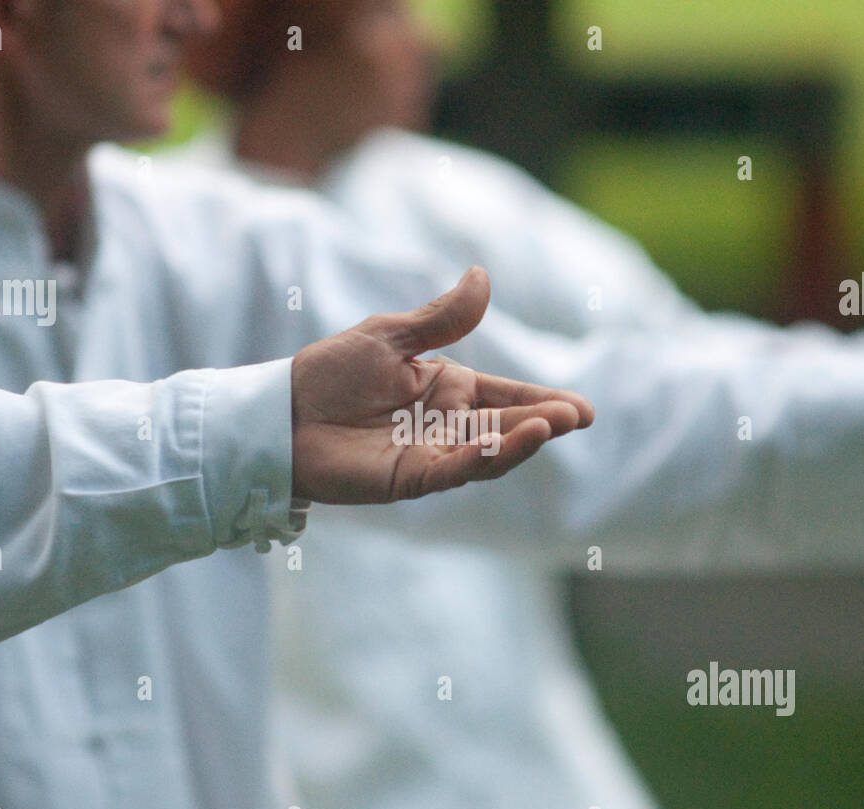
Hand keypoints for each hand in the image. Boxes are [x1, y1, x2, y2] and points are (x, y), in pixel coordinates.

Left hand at [291, 267, 593, 502]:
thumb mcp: (390, 335)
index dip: (543, 402)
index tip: (582, 409)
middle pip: (505, 425)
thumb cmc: (331, 373)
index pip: (507, 395)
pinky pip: (451, 470)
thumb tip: (482, 277)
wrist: (281, 413)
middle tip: (577, 416)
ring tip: (551, 426)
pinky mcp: (409, 478)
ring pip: (487, 451)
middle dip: (542, 422)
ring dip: (520, 441)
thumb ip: (441, 318)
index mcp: (448, 388)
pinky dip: (479, 459)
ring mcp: (431, 454)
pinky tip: (502, 444)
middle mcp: (447, 424)